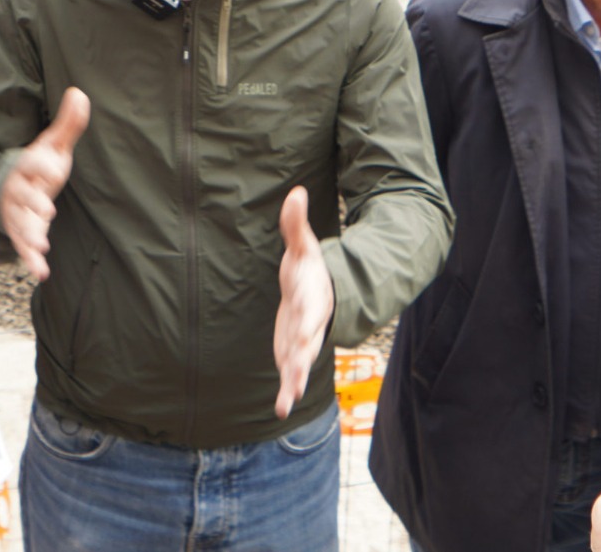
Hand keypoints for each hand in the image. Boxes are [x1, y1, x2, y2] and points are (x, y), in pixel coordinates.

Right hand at [0, 88, 89, 281]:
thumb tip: (80, 92)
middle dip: (32, 204)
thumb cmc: (40, 166)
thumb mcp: (54, 145)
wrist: (14, 189)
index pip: (31, 164)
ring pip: (19, 225)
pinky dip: (30, 260)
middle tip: (48, 211)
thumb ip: (68, 124)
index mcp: (27, 165)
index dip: (41, 166)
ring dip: (28, 236)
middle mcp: (18, 190)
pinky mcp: (22, 233)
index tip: (54, 169)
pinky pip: (23, 247)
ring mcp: (17, 214)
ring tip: (41, 248)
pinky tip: (41, 272)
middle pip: (21, 197)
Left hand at [272, 185, 333, 419]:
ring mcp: (302, 342)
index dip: (307, 319)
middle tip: (298, 375)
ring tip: (288, 400)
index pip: (309, 308)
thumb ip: (295, 223)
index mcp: (312, 297)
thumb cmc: (307, 266)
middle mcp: (310, 324)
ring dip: (294, 380)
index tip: (305, 331)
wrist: (319, 289)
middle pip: (307, 342)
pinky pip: (290, 375)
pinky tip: (281, 410)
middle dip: (302, 358)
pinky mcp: (293, 352)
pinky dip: (287, 391)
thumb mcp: (302, 244)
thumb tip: (296, 191)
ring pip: (300, 364)